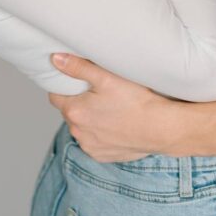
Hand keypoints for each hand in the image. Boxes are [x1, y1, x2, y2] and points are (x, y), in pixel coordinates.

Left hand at [47, 53, 179, 161]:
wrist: (160, 128)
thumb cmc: (135, 100)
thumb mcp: (105, 77)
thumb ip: (78, 67)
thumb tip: (55, 59)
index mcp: (74, 111)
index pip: (55, 95)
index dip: (64, 85)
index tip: (77, 81)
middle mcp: (77, 132)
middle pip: (69, 111)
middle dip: (78, 101)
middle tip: (97, 91)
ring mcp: (90, 146)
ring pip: (81, 127)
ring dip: (88, 118)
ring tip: (109, 108)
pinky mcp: (102, 156)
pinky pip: (93, 141)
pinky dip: (99, 133)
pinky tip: (114, 123)